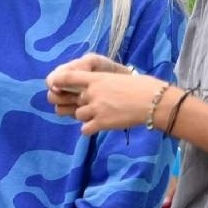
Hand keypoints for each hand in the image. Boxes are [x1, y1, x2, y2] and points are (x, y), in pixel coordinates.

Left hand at [47, 56, 165, 134]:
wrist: (154, 102)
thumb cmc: (142, 87)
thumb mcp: (119, 78)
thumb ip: (104, 83)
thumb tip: (96, 87)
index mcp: (97, 79)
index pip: (68, 78)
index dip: (57, 82)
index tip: (54, 86)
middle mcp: (92, 93)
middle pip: (74, 100)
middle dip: (81, 104)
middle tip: (97, 105)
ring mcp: (96, 109)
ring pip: (78, 115)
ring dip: (86, 116)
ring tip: (103, 115)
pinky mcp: (101, 123)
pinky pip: (84, 129)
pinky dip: (90, 129)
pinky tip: (101, 125)